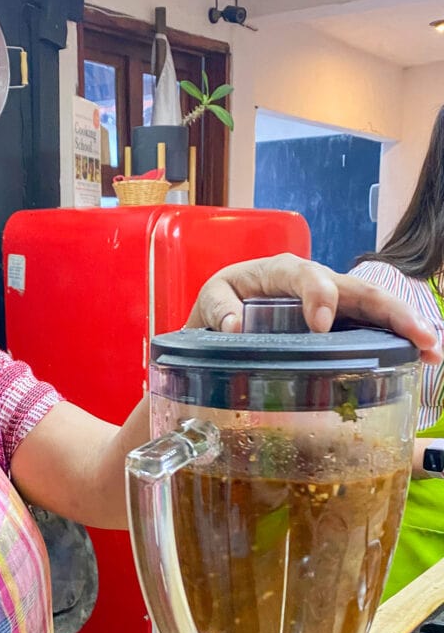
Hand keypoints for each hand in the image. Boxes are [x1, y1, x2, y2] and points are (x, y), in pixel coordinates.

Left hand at [190, 253, 442, 365]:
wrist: (225, 314)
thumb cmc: (222, 304)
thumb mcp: (210, 301)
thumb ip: (217, 309)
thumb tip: (235, 326)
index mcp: (280, 272)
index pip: (304, 275)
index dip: (318, 294)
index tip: (321, 325)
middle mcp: (315, 282)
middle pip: (358, 290)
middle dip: (389, 311)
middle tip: (417, 337)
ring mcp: (333, 302)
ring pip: (374, 308)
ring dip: (405, 327)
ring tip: (432, 350)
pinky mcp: (341, 323)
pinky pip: (371, 328)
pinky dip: (396, 341)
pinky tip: (421, 359)